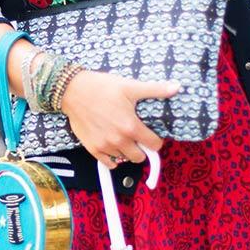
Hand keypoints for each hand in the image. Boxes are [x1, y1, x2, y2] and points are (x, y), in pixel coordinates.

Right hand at [59, 70, 179, 165]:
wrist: (73, 91)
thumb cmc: (102, 87)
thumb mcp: (130, 86)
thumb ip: (155, 90)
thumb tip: (177, 87)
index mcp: (131, 126)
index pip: (154, 145)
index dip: (156, 141)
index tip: (151, 135)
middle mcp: (119, 140)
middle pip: (140, 157)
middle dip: (141, 148)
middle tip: (137, 137)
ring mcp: (105, 146)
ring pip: (125, 159)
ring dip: (127, 151)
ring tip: (124, 138)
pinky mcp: (93, 148)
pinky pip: (109, 163)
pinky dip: (114, 158)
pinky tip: (113, 147)